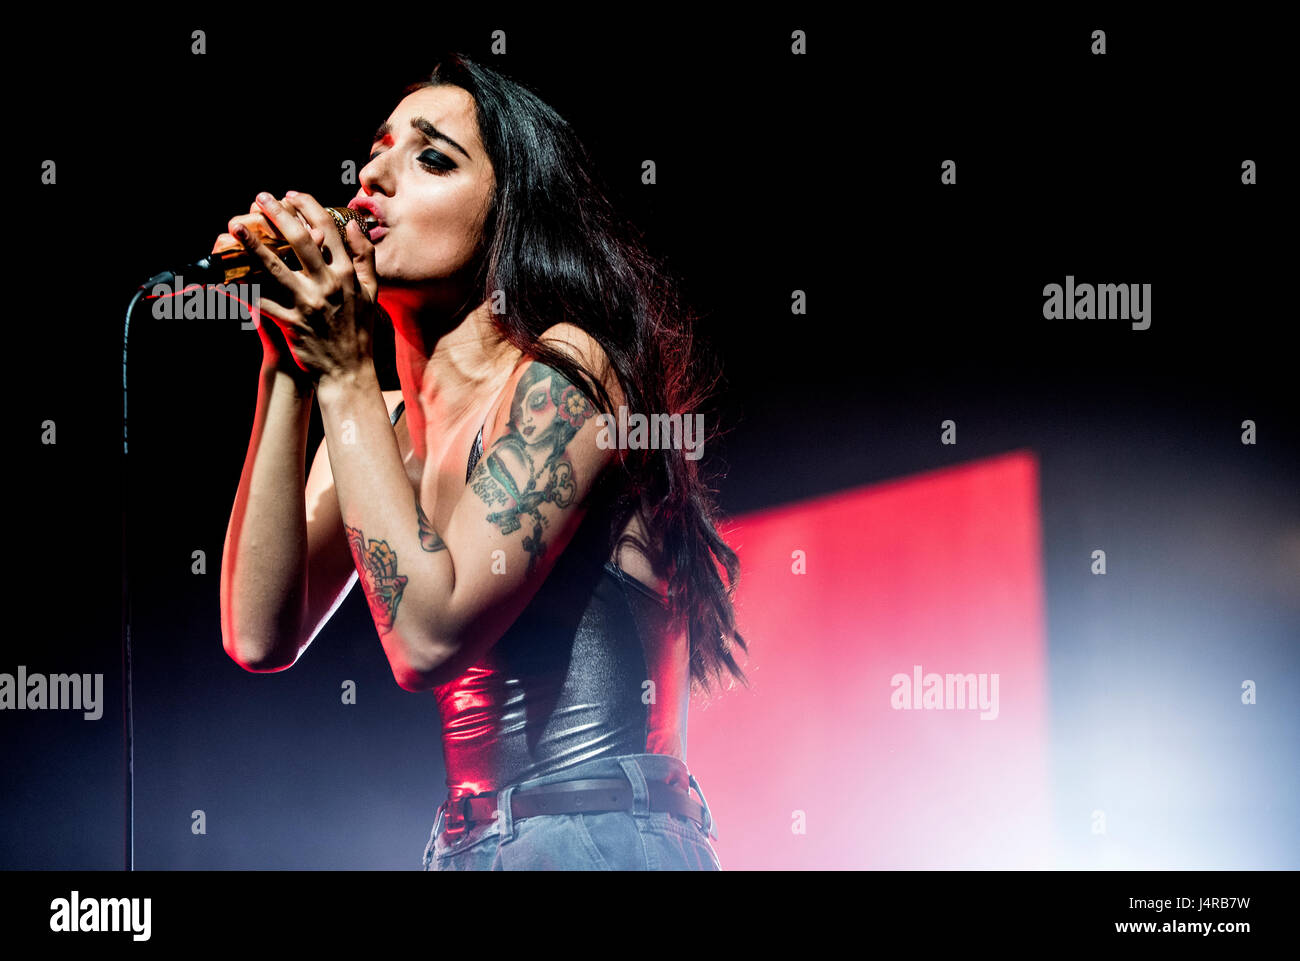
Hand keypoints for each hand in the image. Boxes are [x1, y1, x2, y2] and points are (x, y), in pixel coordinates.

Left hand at [232, 190, 379, 385]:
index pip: (329, 230)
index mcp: (348, 275)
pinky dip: (244, 289)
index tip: (292, 195)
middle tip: (262, 197)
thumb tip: (353, 226)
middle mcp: (329, 285)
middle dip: (279, 214)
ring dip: (253, 244)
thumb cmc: (359, 331)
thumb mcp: (372, 292)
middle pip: (301, 240)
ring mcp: (309, 304)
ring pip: (276, 267)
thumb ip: (365, 257)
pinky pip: (262, 301)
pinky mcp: (291, 322)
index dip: (309, 207)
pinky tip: (226, 275)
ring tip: (235, 226)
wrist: (348, 372)